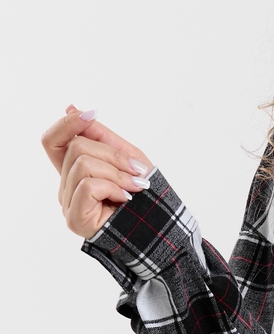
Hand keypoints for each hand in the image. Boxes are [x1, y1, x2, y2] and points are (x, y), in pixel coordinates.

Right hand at [41, 105, 152, 238]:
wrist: (160, 225)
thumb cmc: (144, 193)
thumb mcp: (124, 155)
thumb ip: (98, 135)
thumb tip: (70, 108)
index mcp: (74, 170)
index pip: (52, 140)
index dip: (67, 123)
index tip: (91, 115)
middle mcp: (65, 186)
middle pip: (76, 147)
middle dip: (113, 155)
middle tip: (136, 173)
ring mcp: (68, 204)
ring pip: (83, 164)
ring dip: (117, 173)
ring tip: (134, 188)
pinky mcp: (75, 219)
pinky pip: (87, 185)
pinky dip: (112, 188)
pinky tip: (124, 199)